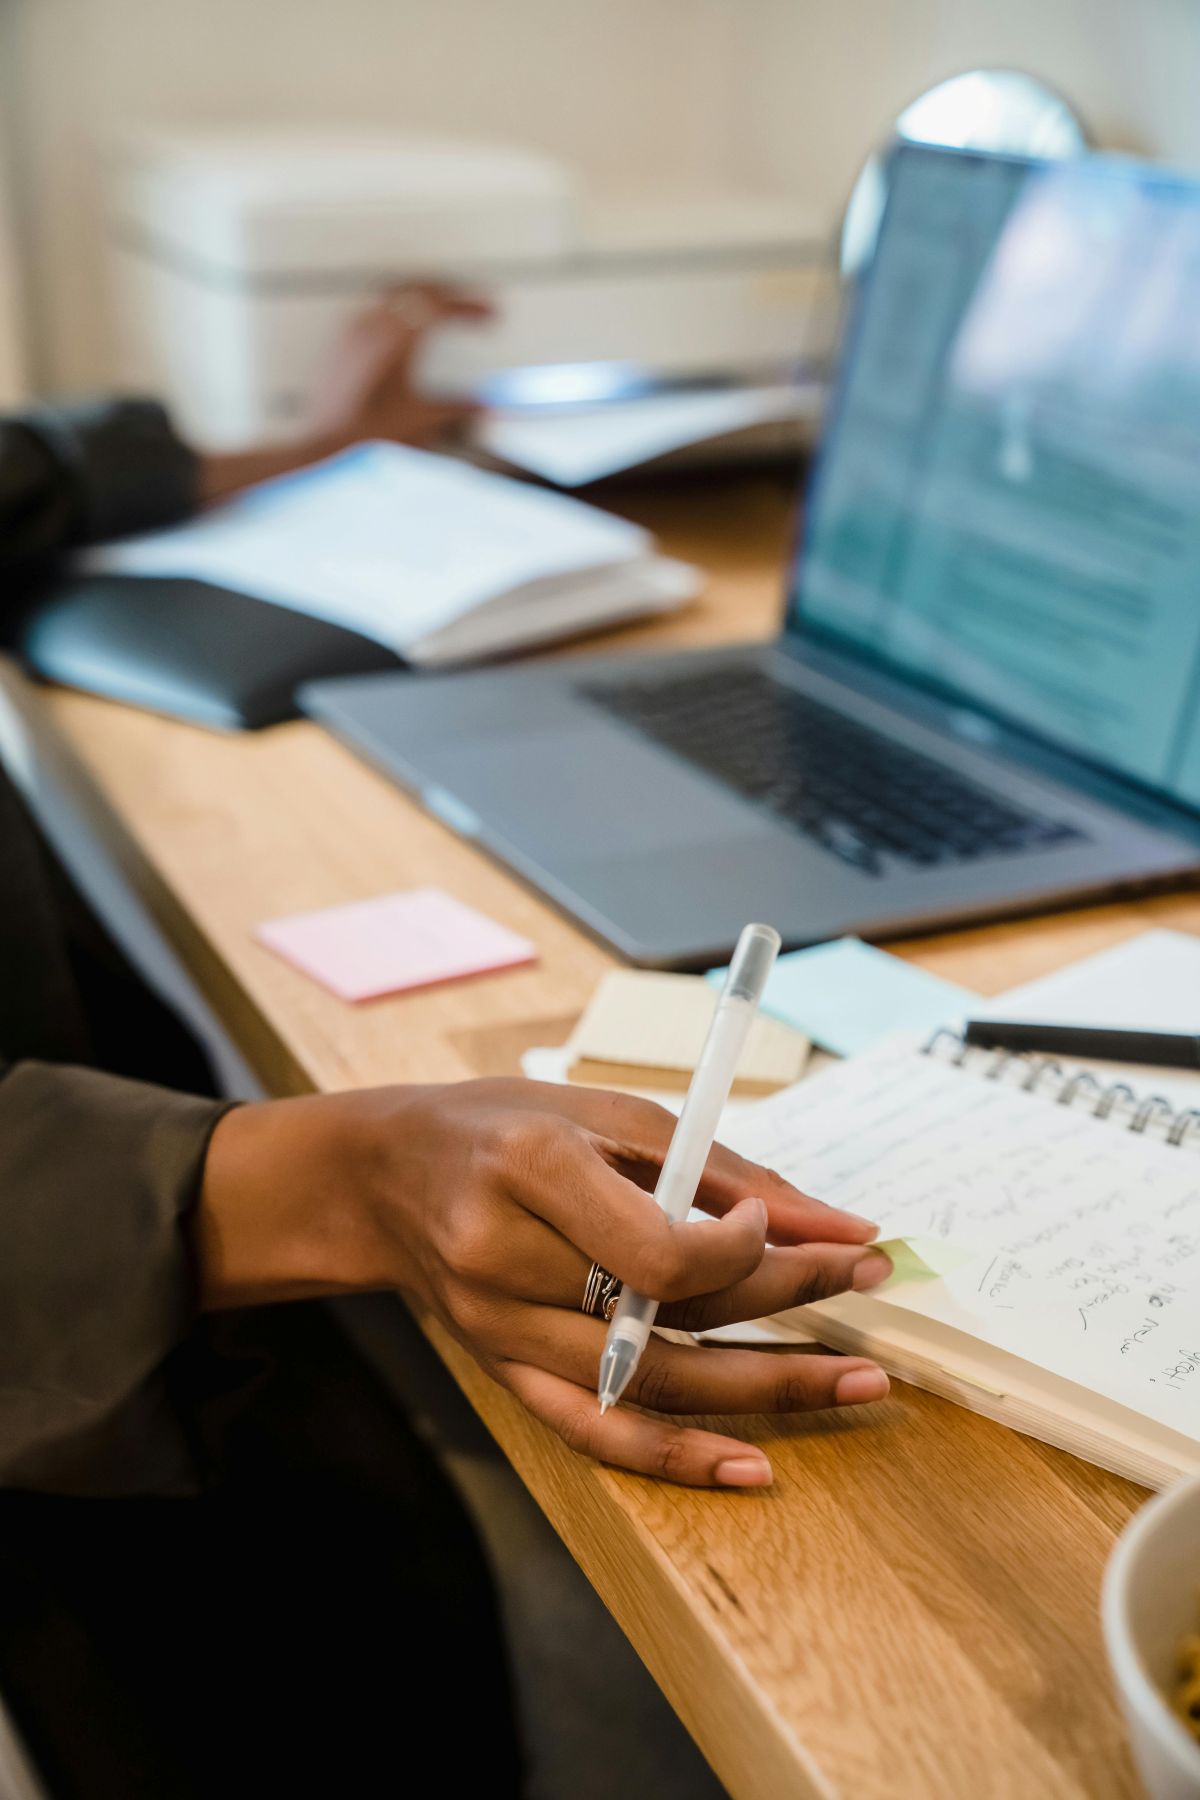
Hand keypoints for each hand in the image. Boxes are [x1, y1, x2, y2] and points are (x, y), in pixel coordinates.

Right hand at [198, 1080, 891, 1488]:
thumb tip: (830, 1219)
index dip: (740, 1247)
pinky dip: (676, 1458)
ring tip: (856, 1384)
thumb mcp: (606, 1112)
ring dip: (763, 1388)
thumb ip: (717, 1167)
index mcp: (530, 1170)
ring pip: (645, 1382)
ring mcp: (500, 1331)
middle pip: (665, 1311)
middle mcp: (505, 1261)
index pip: (654, 1245)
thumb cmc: (500, 1126)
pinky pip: (594, 1433)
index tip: (787, 1222)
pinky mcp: (503, 1372)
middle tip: (868, 1284)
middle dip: (785, 1301)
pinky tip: (752, 1468)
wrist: (381, 1177)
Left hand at [303, 282, 493, 451]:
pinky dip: (401, 308)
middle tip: (472, 307)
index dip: (471, 307)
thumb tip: (488, 406)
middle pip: (421, 288)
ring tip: (445, 311)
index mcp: (398, 338)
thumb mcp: (421, 418)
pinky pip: (377, 307)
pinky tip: (408, 327)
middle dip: (452, 294)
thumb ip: (460, 407)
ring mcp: (356, 328)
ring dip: (425, 296)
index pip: (442, 306)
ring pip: (397, 292)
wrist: (326, 441)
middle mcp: (375, 325)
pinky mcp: (344, 338)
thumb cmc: (366, 431)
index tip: (491, 315)